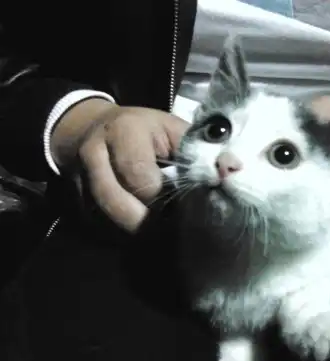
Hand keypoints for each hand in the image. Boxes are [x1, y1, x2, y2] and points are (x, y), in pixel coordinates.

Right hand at [51, 99, 188, 231]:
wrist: (89, 126)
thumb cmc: (144, 130)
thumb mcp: (171, 129)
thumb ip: (196, 150)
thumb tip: (225, 174)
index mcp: (124, 131)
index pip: (138, 174)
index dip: (160, 196)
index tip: (180, 206)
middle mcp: (94, 153)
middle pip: (115, 202)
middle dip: (146, 222)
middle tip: (170, 228)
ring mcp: (77, 176)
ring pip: (102, 219)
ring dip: (133, 232)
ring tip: (158, 234)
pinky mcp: (72, 197)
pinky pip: (94, 226)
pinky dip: (118, 234)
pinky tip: (139, 232)